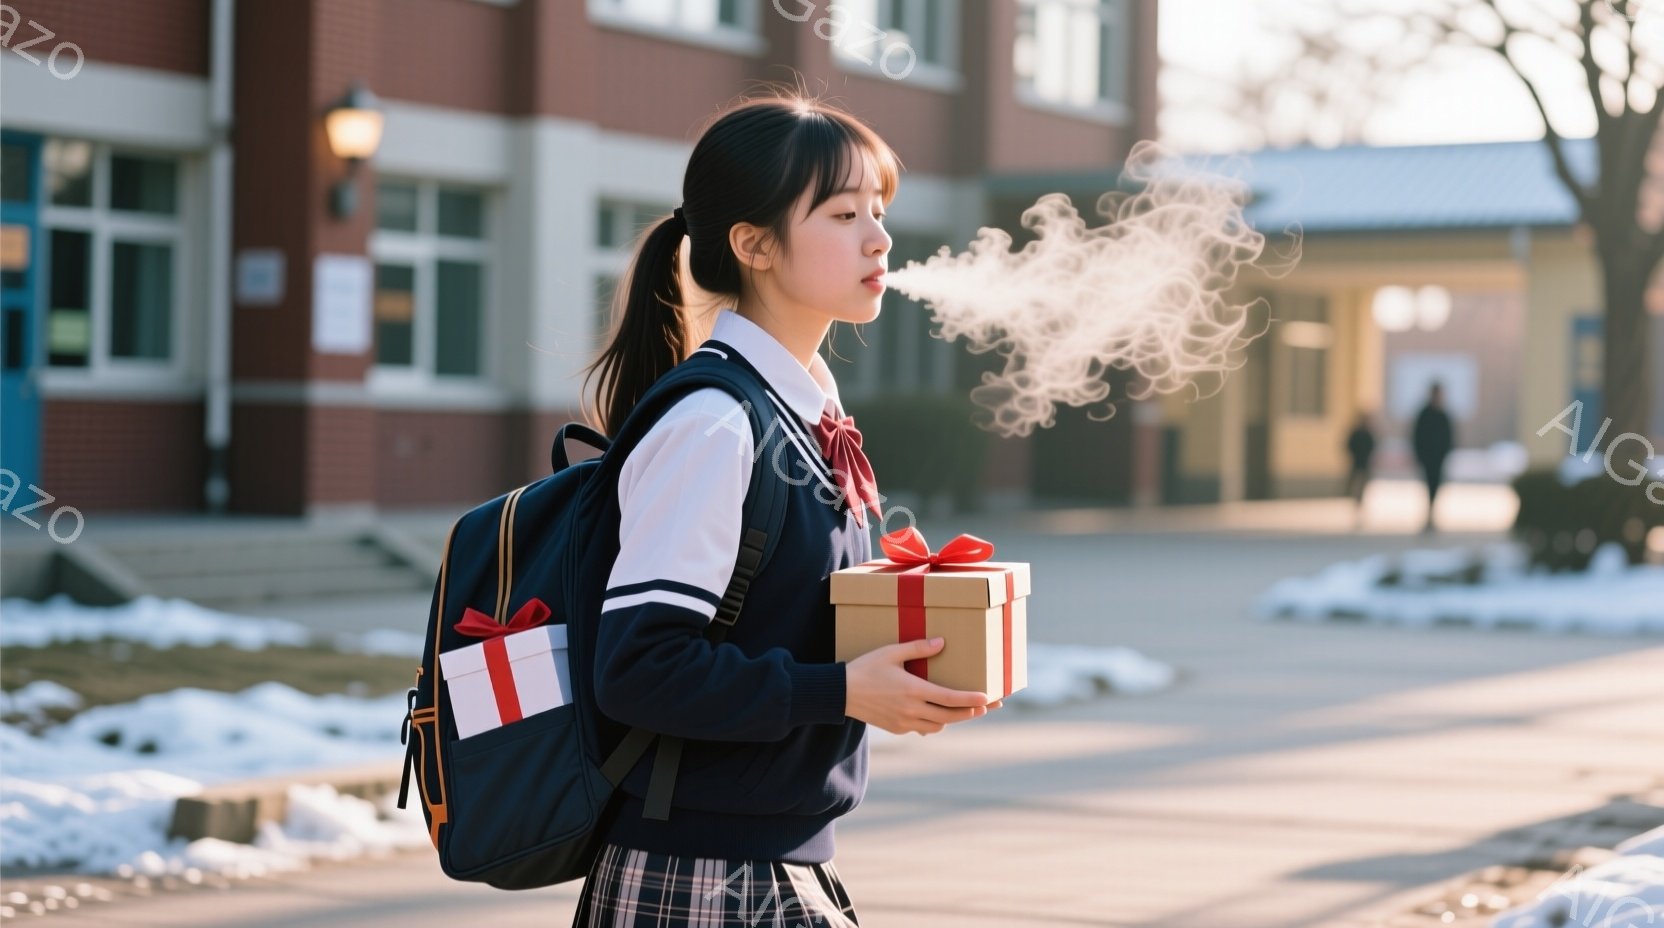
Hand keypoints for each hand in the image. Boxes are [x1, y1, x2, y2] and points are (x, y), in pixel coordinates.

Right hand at [844, 637, 996, 735]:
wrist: (840, 693)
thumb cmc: (866, 668)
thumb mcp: (891, 652)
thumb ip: (918, 648)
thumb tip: (942, 643)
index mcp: (913, 690)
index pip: (950, 698)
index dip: (971, 700)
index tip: (987, 699)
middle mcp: (911, 710)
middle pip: (950, 717)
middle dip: (970, 713)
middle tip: (986, 707)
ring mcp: (904, 722)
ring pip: (937, 726)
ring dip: (952, 719)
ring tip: (964, 710)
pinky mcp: (896, 728)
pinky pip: (922, 729)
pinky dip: (933, 723)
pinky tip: (937, 715)